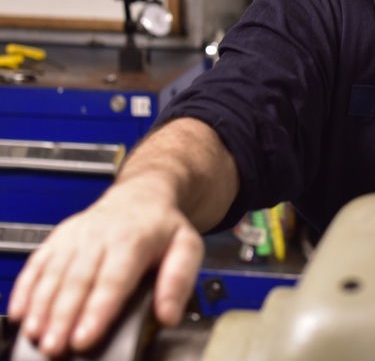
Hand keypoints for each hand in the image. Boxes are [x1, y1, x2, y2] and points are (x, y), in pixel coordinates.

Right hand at [7, 178, 204, 357]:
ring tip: (37, 336)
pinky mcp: (58, 239)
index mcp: (135, 239)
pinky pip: (37, 263)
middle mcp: (101, 236)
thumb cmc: (163, 226)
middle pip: (78, 280)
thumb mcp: (187, 247)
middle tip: (56, 348)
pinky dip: (25, 289)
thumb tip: (169, 315)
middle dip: (64, 317)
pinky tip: (20, 313)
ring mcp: (76, 236)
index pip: (114, 279)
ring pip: (53, 273)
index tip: (85, 338)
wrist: (143, 195)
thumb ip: (179, 281)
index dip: (98, 311)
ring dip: (41, 307)